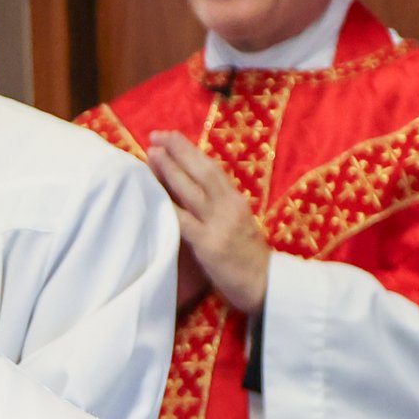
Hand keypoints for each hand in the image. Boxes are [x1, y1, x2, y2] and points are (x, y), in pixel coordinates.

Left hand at [147, 130, 269, 313]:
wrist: (266, 285)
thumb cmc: (249, 257)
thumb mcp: (239, 224)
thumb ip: (219, 207)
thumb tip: (193, 190)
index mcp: (236, 200)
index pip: (211, 169)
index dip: (190, 151)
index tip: (170, 136)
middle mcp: (229, 207)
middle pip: (202, 171)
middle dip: (179, 151)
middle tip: (156, 134)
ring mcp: (219, 225)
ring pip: (192, 190)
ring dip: (171, 171)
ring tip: (152, 153)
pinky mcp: (209, 245)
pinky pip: (184, 222)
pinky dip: (168, 206)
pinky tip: (153, 194)